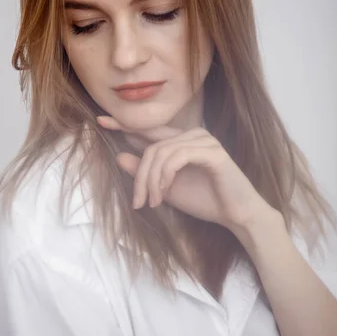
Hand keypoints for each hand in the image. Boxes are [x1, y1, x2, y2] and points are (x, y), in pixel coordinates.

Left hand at [97, 116, 274, 232]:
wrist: (236, 215)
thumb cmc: (204, 200)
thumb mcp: (165, 188)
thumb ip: (145, 172)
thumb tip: (119, 156)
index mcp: (181, 141)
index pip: (149, 130)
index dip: (125, 124)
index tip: (101, 120)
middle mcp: (192, 134)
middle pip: (151, 145)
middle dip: (139, 174)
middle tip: (137, 201)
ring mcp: (204, 140)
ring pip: (161, 152)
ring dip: (151, 180)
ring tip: (152, 201)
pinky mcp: (213, 151)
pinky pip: (177, 156)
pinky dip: (166, 174)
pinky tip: (165, 190)